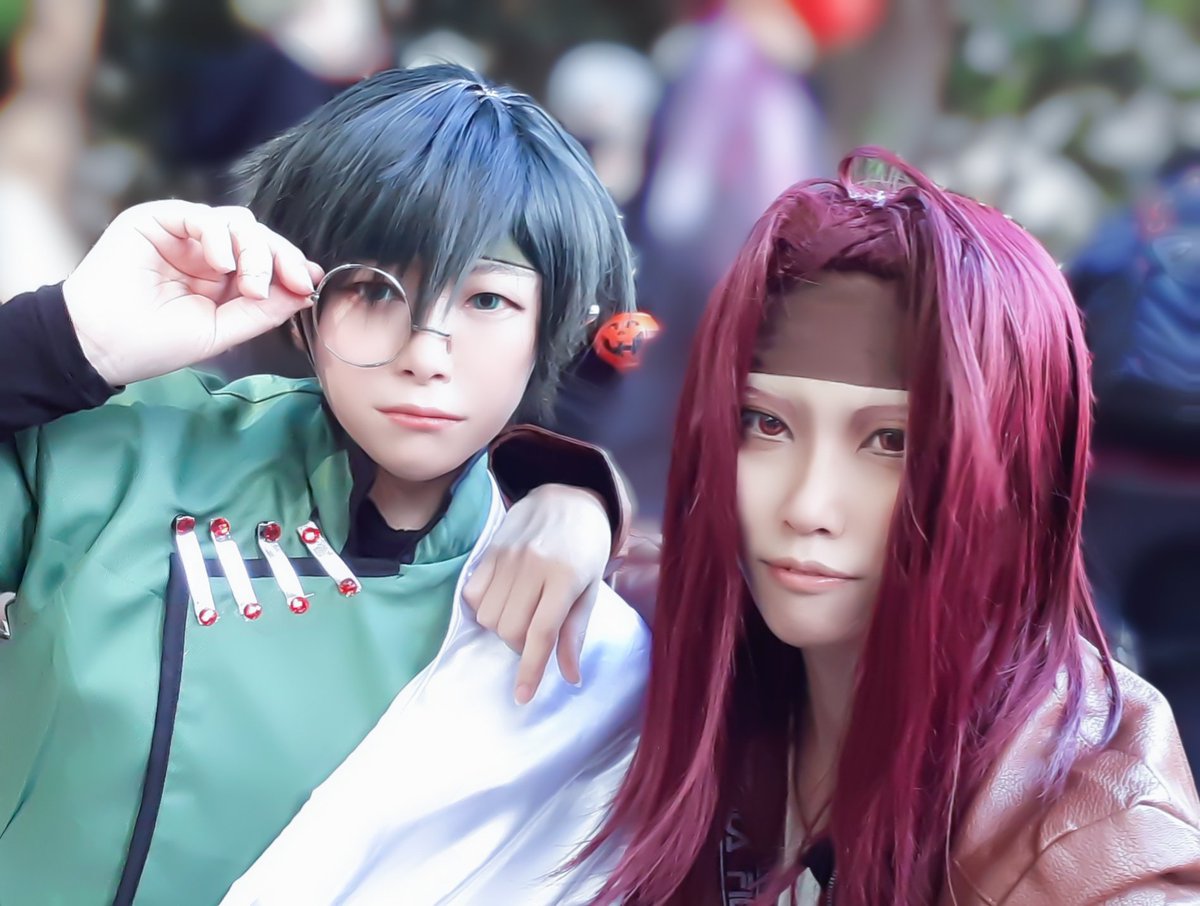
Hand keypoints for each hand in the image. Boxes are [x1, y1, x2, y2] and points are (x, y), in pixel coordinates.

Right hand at [62, 200, 320, 385]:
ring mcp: (183, 236)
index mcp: (223, 280)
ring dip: (255, 251)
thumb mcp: (221, 331)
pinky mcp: (157, 221)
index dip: (291, 266)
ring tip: (248, 285)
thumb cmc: (154, 344)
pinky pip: (201, 216)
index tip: (310, 282)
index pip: (267, 261)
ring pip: (238, 223)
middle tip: (293, 282)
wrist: (99, 345)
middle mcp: (206, 253)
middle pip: (259, 238)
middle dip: (281, 258)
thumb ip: (261, 311)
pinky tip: (222, 265)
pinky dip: (220, 237)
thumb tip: (305, 290)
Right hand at [463, 483, 611, 704]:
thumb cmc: (587, 547)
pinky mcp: (489, 551)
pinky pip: (472, 595)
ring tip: (521, 612)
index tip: (522, 696)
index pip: (541, 633)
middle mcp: (532, 567)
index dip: (531, 669)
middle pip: (510, 630)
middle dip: (521, 644)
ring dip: (502, 627)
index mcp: (565, 577)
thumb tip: (570, 676)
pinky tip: (503, 598)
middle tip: (537, 633)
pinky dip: (484, 607)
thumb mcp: (591, 589)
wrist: (568, 498)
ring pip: (488, 617)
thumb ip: (576, 632)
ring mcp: (507, 557)